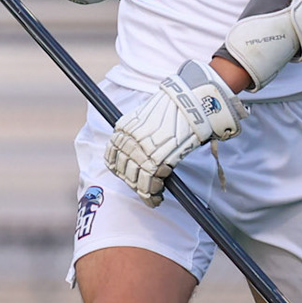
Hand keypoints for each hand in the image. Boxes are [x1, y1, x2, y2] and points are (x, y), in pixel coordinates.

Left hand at [105, 60, 247, 205]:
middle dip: (132, 182)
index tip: (126, 175)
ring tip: (152, 195)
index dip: (118, 169)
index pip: (111, 155)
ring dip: (143, 191)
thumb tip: (136, 150)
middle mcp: (128, 141)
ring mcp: (141, 153)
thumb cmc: (174, 108)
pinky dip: (152, 195)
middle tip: (143, 187)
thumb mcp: (147, 115)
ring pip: (135, 180)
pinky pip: (149, 185)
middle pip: (123, 170)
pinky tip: (158, 197)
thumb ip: (137, 132)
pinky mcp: (156, 163)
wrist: (190, 104)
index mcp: (123, 128)